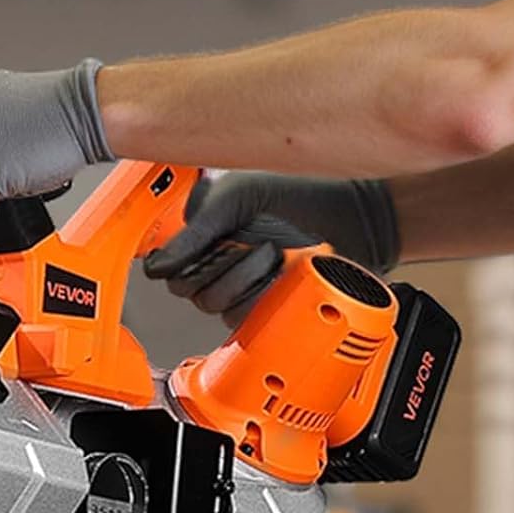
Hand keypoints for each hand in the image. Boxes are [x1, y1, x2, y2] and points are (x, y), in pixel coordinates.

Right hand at [143, 173, 398, 321]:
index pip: (167, 262)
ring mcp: (242, 286)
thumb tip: (158, 262)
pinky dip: (261, 298)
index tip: (207, 243)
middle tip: (248, 240)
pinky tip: (282, 278)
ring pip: (213, 304)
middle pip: (187, 287)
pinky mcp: (265, 308)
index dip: (181, 258)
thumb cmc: (302, 193)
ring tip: (274, 253)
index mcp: (205, 230)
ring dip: (243, 279)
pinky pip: (242, 319)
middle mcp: (219, 260)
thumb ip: (196, 225)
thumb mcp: (240, 194)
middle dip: (218, 264)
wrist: (354, 217)